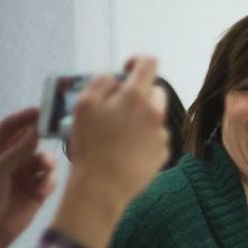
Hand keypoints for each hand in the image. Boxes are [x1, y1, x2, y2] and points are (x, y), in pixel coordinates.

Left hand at [0, 107, 56, 247]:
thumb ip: (19, 151)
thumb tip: (38, 129)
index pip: (11, 126)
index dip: (25, 117)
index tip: (42, 110)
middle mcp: (12, 157)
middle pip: (31, 139)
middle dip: (43, 137)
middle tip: (57, 131)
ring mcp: (25, 174)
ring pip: (43, 159)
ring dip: (46, 162)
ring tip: (47, 167)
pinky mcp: (37, 191)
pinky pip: (49, 179)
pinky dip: (48, 182)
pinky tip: (42, 190)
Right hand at [50, 54, 168, 247]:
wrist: (102, 187)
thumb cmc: (90, 146)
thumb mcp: (84, 105)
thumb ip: (102, 82)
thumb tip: (116, 78)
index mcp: (136, 96)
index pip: (149, 63)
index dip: (138, 61)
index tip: (127, 68)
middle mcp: (155, 113)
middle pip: (154, 90)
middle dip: (138, 93)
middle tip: (116, 107)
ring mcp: (161, 134)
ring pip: (154, 116)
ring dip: (139, 118)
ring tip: (116, 135)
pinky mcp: (163, 154)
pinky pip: (154, 138)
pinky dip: (142, 139)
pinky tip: (124, 151)